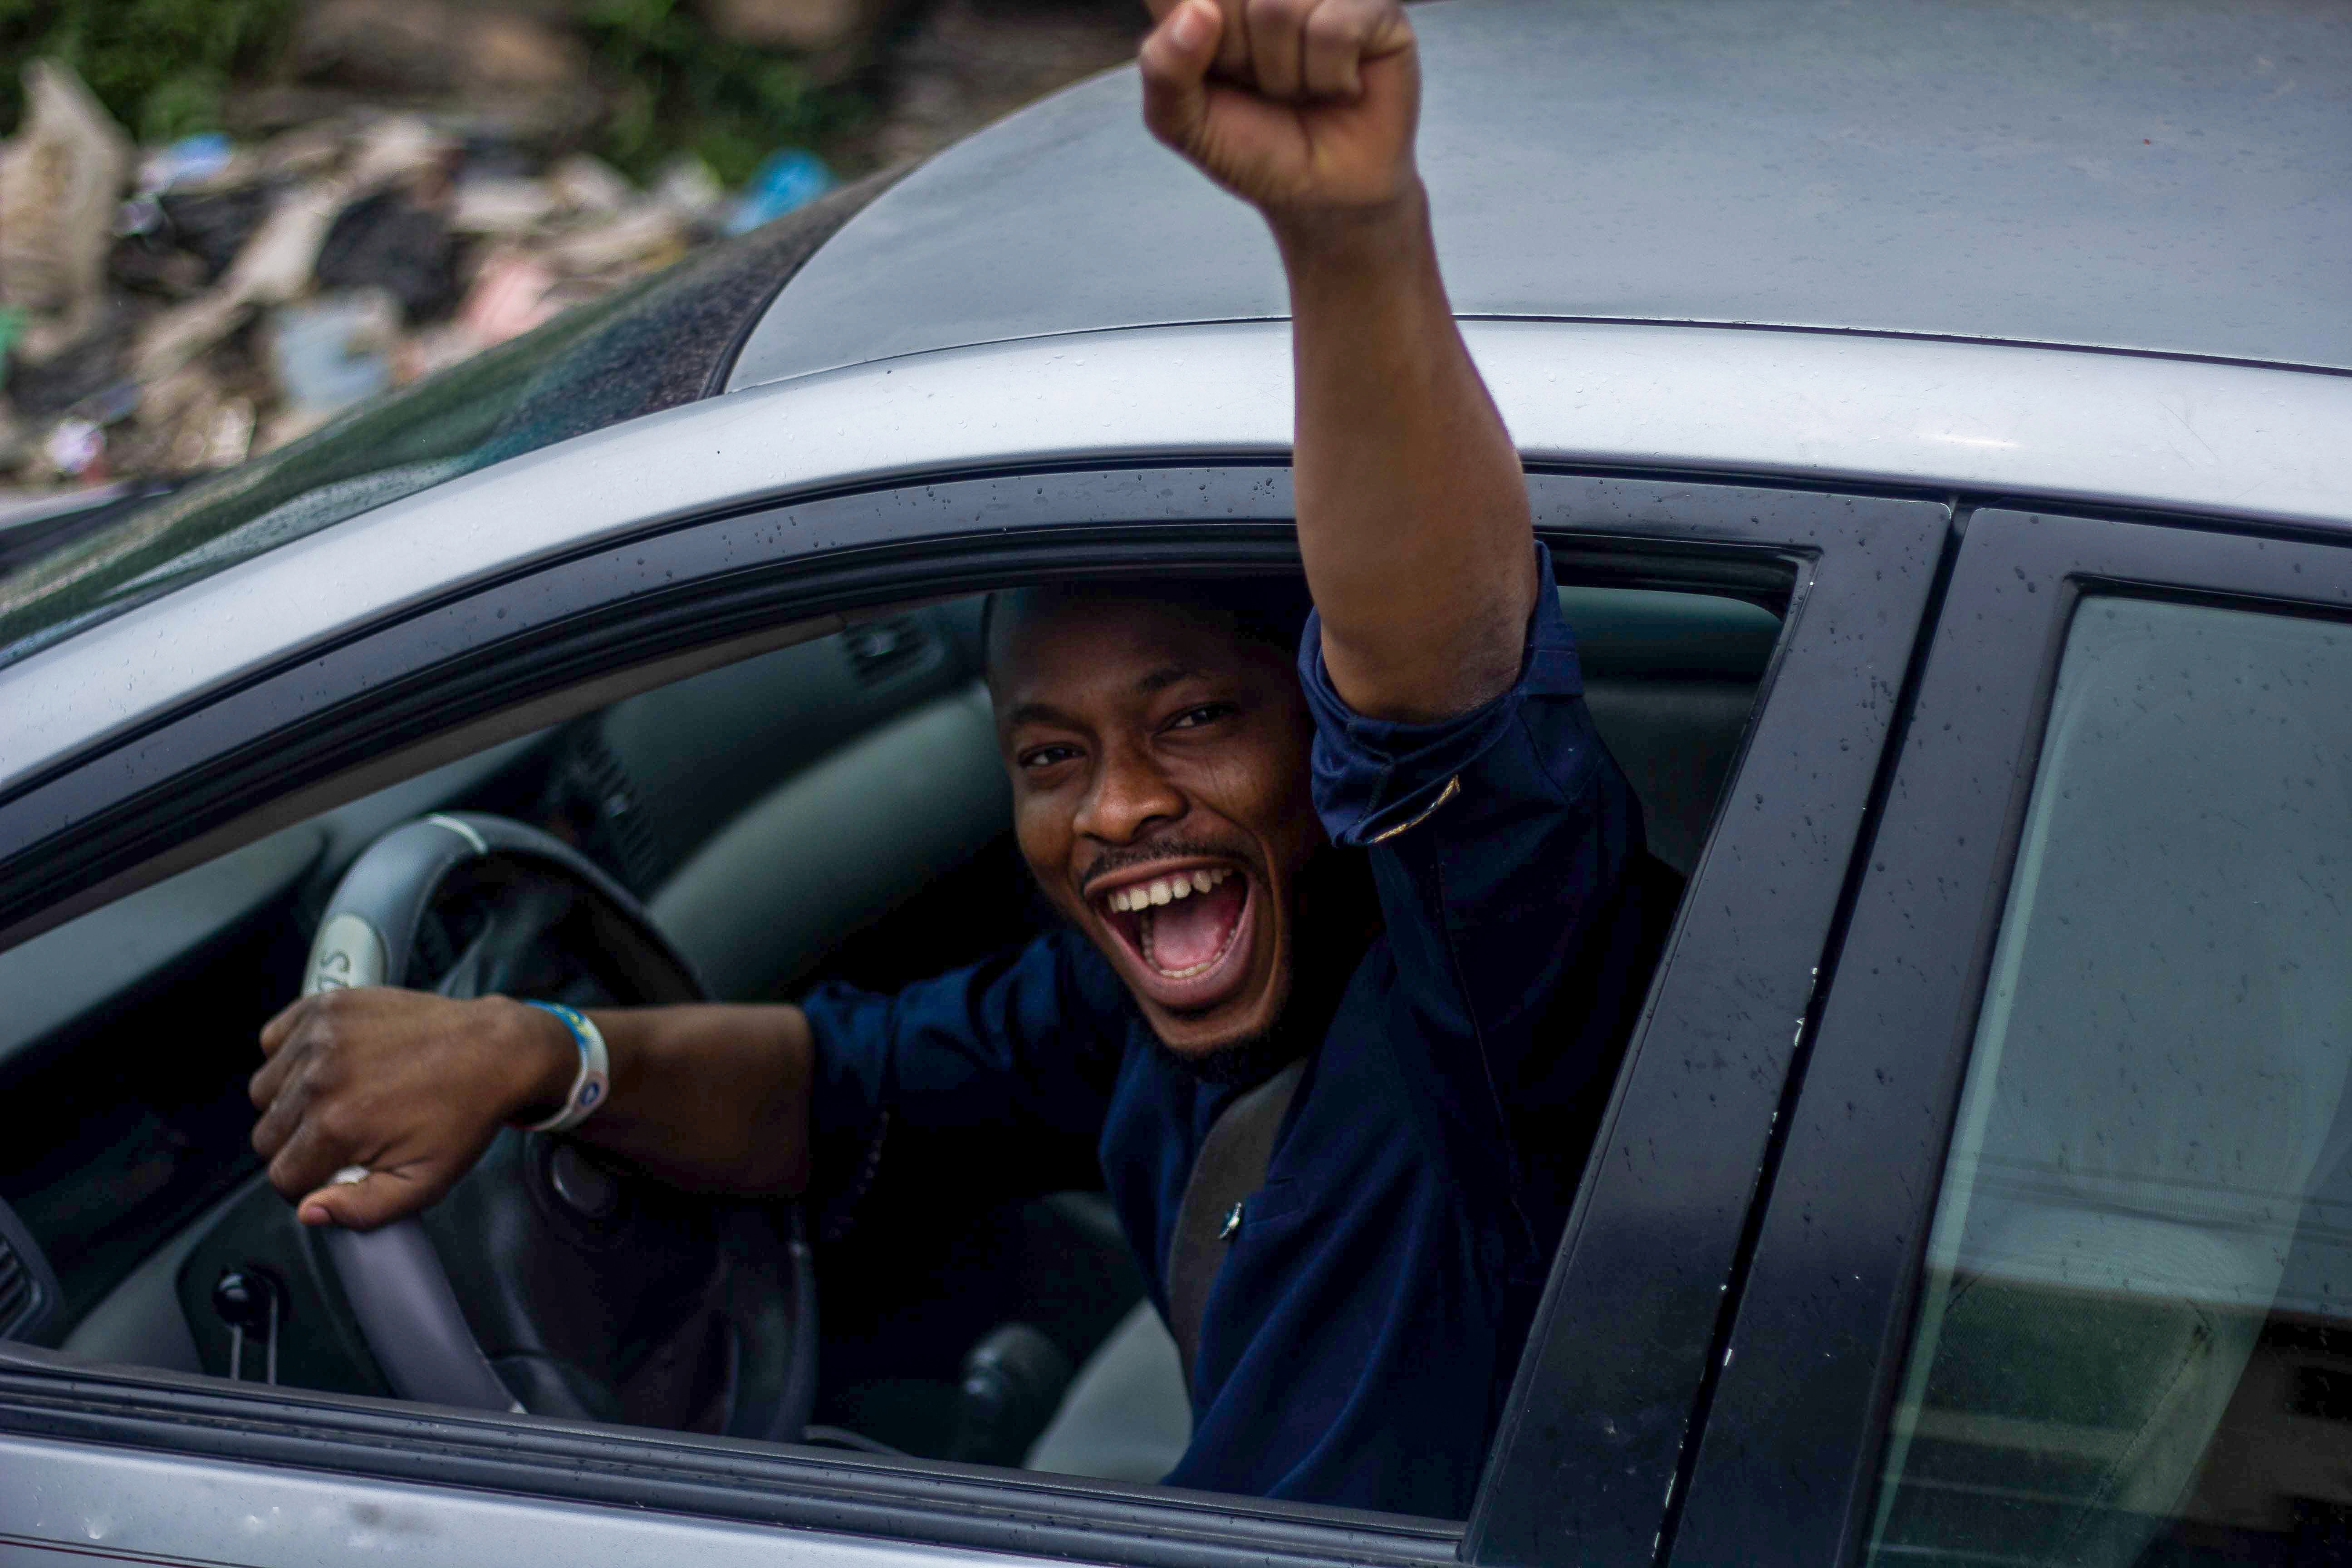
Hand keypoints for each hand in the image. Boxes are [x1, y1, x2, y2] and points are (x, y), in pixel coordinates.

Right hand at [249, 987, 571, 1230]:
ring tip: (339, 1099)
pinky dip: (291, 1056)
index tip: (334, 1171)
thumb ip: (362, 1209)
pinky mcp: (327, 1005)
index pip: (281, 1176)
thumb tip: (310, 1211)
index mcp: (337, 1125)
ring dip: (291, 1102)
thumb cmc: (464, 1113)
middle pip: (268, 1135)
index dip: (308, 1183)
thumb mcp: (424, 1182)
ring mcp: (320, 1036)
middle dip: (300, 1145)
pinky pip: (274, 1040)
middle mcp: (319, 1077)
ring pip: (265, 1091)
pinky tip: (329, 1065)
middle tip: (344, 1136)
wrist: (495, 1050)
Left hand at [1139, 0, 1417, 221]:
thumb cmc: (1253, 145)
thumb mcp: (1183, 122)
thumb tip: (1199, 11)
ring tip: (1297, 88)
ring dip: (1282, 74)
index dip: (1195, 29)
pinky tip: (1339, 87)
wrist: (1322, 195)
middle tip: (1257, 84)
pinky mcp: (1376, 8)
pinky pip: (1334, 27)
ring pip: (1278, 8)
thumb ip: (1163, 68)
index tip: (1213, 69)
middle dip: (1234, 58)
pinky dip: (1327, 76)